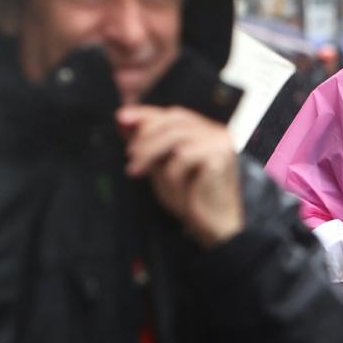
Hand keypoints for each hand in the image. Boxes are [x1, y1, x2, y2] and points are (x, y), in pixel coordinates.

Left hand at [118, 105, 243, 246]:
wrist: (214, 228)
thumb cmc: (190, 201)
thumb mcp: (162, 168)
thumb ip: (148, 144)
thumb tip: (122, 119)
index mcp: (207, 133)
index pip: (175, 115)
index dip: (147, 114)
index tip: (121, 118)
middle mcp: (217, 133)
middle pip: (174, 120)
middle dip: (145, 135)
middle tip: (129, 155)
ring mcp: (221, 143)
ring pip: (175, 136)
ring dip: (149, 153)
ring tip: (135, 171)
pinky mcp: (221, 156)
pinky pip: (184, 156)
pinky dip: (171, 172)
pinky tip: (170, 187)